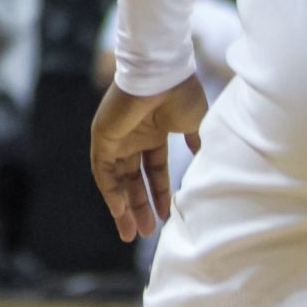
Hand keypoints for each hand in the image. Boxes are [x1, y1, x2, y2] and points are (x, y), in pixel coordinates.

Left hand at [89, 74, 208, 242]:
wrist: (163, 74)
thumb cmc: (182, 93)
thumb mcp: (196, 123)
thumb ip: (197, 141)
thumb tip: (203, 154)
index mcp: (154, 132)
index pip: (154, 169)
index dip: (160, 193)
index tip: (167, 217)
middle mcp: (133, 136)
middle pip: (133, 179)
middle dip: (140, 206)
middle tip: (146, 233)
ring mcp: (117, 136)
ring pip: (116, 179)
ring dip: (124, 206)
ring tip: (133, 232)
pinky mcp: (102, 136)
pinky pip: (103, 171)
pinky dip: (111, 191)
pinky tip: (120, 211)